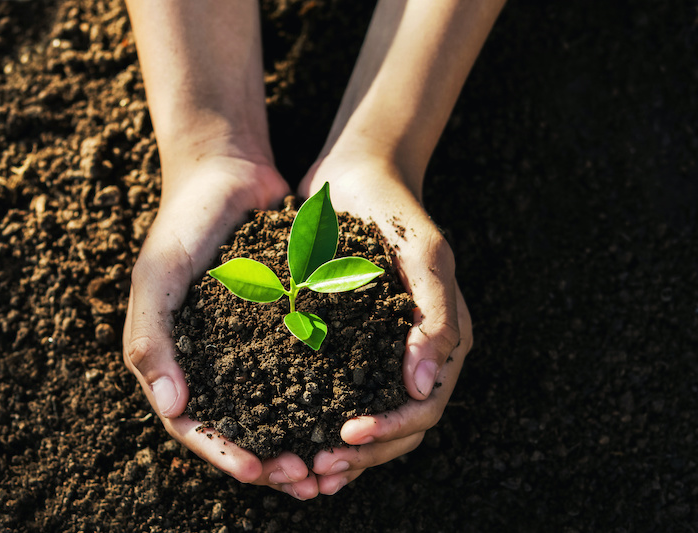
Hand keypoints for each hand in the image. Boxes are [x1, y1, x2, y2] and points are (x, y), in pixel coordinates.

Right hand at [123, 155, 323, 493]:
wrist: (227, 172)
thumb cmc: (183, 223)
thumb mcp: (157, 276)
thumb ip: (151, 338)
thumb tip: (174, 409)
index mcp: (175, 360)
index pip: (194, 425)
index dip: (224, 452)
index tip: (260, 470)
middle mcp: (213, 361)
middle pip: (240, 428)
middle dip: (271, 459)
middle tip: (308, 477)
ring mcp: (250, 346)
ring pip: (276, 408)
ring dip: (300, 438)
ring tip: (332, 460)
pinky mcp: (285, 325)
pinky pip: (304, 368)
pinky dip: (322, 395)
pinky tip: (350, 409)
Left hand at [297, 153, 472, 494]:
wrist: (355, 178)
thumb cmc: (392, 212)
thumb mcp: (422, 255)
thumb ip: (434, 318)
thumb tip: (424, 388)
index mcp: (444, 340)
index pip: (424, 407)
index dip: (390, 432)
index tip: (345, 437)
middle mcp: (416, 354)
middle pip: (398, 428)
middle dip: (360, 455)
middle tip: (314, 469)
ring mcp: (382, 351)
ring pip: (370, 420)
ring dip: (341, 453)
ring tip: (302, 472)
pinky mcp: (349, 344)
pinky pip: (340, 395)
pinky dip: (321, 423)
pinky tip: (292, 438)